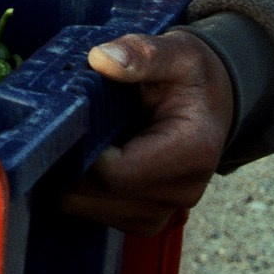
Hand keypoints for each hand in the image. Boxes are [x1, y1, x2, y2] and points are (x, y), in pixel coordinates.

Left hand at [60, 29, 233, 235]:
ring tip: (81, 139)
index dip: (81, 149)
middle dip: (69, 162)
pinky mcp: (147, 219)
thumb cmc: (189, 77)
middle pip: (97, 195)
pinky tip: (88, 158)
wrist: (210, 104)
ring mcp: (165, 211)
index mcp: (191, 152)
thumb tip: (102, 59)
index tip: (69, 119)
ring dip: (72, 177)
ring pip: (89, 210)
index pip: (115, 173)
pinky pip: (96, 215)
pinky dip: (81, 191)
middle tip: (62, 126)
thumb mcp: (175, 53)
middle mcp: (182, 191)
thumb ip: (142, 54)